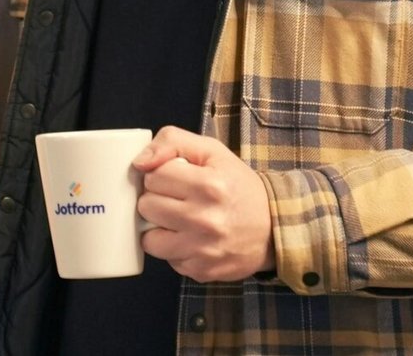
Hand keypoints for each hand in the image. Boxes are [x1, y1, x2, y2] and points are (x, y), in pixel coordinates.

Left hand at [134, 126, 274, 282]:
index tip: (177, 178)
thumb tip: (139, 162)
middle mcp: (205, 220)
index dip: (162, 175)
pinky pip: (167, 259)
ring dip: (160, 228)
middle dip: (157, 199)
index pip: (153, 177)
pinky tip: (192, 238)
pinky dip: (175, 249)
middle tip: (178, 199)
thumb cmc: (237, 186)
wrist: (273, 228)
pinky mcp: (202, 271)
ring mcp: (203, 250)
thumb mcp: (211, 151)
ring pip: (149, 238)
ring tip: (179, 220)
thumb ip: (172, 142)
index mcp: (208, 185)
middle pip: (146, 206)